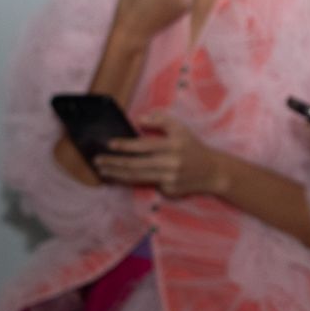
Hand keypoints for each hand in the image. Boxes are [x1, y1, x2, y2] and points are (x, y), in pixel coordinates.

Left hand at [94, 114, 223, 196]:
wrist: (212, 171)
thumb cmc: (192, 147)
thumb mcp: (181, 128)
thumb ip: (161, 120)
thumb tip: (139, 120)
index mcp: (173, 145)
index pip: (144, 145)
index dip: (126, 145)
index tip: (109, 144)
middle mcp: (171, 163)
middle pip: (136, 164)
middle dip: (114, 162)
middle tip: (97, 160)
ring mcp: (170, 179)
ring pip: (137, 177)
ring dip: (117, 174)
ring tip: (103, 170)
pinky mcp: (169, 190)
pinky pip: (148, 184)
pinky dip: (135, 180)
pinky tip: (121, 177)